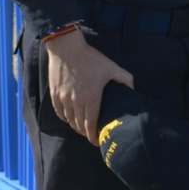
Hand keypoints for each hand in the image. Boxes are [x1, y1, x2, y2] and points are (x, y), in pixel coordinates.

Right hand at [44, 30, 134, 144]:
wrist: (66, 48)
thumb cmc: (90, 57)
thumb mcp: (112, 66)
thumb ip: (126, 79)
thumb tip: (133, 90)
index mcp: (91, 97)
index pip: (91, 125)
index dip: (94, 137)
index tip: (99, 142)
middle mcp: (75, 101)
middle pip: (79, 126)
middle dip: (86, 134)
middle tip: (93, 135)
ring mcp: (63, 99)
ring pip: (69, 121)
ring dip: (76, 127)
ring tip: (83, 129)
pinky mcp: (54, 95)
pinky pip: (60, 113)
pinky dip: (66, 119)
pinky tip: (71, 119)